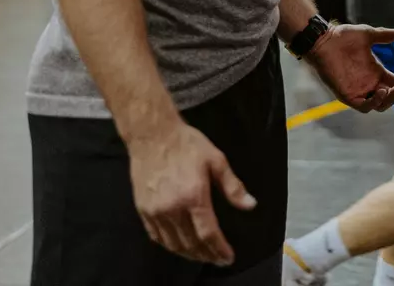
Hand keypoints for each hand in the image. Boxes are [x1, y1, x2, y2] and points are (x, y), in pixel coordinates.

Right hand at [129, 119, 254, 265]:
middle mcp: (173, 209)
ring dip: (189, 254)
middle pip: (191, 243)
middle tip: (218, 259)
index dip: (219, 249)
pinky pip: (157, 237)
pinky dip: (170, 246)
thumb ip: (233, 186)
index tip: (229, 257)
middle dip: (206, 255)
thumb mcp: (216, 159)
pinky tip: (179, 245)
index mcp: (194, 196)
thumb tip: (251, 205)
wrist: (153, 134)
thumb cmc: (187, 144)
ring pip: (173, 244)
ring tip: (202, 255)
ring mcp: (155, 212)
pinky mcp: (143, 210)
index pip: (208, 233)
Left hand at [306, 24, 393, 112]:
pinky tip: (381, 92)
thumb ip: (382, 36)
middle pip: (390, 97)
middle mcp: (369, 84)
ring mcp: (359, 91)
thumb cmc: (344, 37)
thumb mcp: (367, 35)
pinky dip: (374, 103)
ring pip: (380, 105)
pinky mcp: (348, 96)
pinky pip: (364, 107)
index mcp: (376, 72)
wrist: (325, 40)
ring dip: (390, 100)